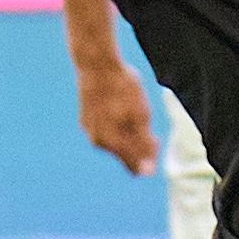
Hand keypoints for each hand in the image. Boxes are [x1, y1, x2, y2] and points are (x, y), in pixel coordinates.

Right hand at [75, 61, 156, 177]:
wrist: (96, 65)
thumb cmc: (122, 89)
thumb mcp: (141, 116)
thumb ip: (143, 146)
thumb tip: (146, 173)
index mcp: (113, 144)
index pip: (137, 166)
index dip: (150, 155)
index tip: (154, 136)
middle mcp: (99, 143)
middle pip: (125, 154)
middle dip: (137, 143)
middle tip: (143, 118)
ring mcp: (89, 131)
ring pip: (114, 142)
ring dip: (125, 131)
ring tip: (128, 107)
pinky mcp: (84, 120)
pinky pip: (104, 130)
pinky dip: (114, 122)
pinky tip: (116, 105)